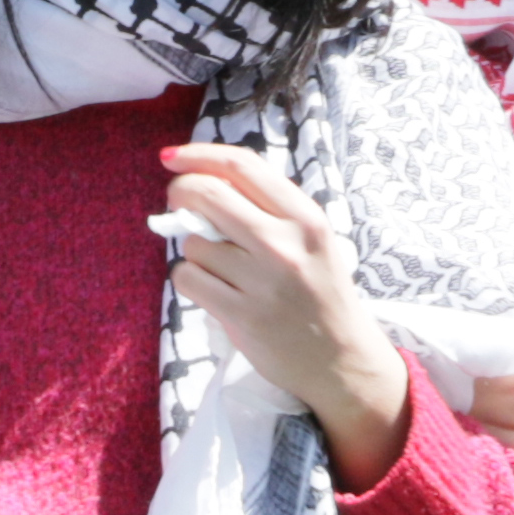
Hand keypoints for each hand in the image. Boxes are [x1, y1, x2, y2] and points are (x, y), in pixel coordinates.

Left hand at [159, 142, 411, 479]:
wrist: (341, 359)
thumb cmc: (320, 292)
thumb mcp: (311, 240)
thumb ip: (267, 210)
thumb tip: (202, 182)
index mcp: (305, 218)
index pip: (242, 166)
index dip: (198, 155)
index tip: (172, 158)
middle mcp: (284, 244)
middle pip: (207, 194)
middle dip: (180, 193)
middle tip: (177, 203)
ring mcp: (261, 281)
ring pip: (193, 242)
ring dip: (194, 251)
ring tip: (221, 268)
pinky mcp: (241, 315)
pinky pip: (188, 278)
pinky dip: (191, 280)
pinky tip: (214, 289)